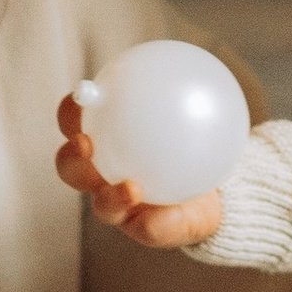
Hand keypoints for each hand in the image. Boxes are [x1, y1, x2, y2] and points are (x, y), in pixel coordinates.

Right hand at [54, 95, 222, 250]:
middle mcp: (102, 177)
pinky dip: (157, 221)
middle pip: (72, 170)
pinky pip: (149, 229)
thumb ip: (182, 92)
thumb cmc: (196, 140)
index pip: (76, 124)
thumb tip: (187, 60)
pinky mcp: (146, 231)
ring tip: (131, 189)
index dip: (71, 111)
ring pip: (103, 206)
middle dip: (71, 159)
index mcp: (103, 143)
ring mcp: (121, 208)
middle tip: (86, 145)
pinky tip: (168, 213)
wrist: (220, 187)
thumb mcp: (192, 112)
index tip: (84, 93)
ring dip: (110, 198)